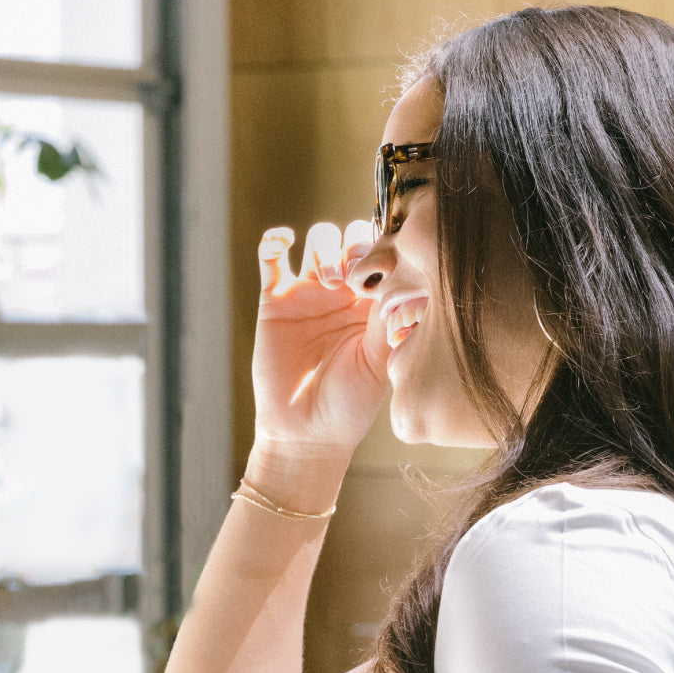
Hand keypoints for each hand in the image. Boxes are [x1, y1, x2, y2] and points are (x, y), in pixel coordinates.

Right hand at [251, 220, 389, 457]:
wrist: (307, 433)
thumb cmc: (350, 405)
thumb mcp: (380, 362)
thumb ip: (389, 320)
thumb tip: (403, 282)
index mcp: (374, 305)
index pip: (385, 256)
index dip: (387, 251)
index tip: (388, 274)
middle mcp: (344, 293)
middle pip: (352, 239)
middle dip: (357, 246)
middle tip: (358, 277)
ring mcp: (308, 293)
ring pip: (318, 240)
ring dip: (326, 248)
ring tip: (330, 282)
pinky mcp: (275, 300)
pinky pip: (270, 257)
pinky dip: (273, 239)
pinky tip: (284, 240)